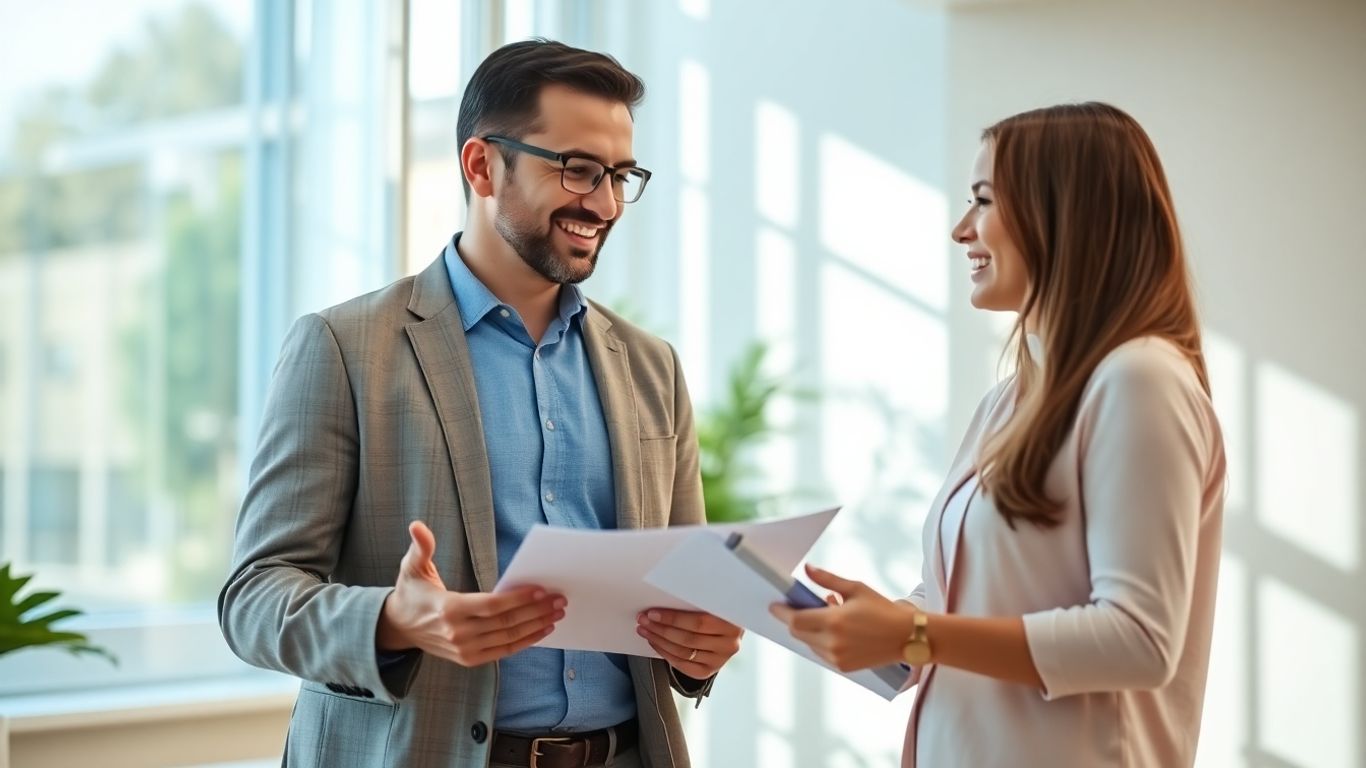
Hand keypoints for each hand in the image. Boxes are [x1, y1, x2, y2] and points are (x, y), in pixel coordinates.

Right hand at [376, 521, 564, 666]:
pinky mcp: (469, 659)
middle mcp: (458, 633)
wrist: (398, 627)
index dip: (517, 599)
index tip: (540, 589)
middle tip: (559, 598)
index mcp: (448, 609)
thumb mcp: (411, 567)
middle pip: (505, 623)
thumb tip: (417, 525)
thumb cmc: (411, 592)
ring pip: (508, 639)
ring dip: (536, 626)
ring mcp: (464, 650)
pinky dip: (525, 642)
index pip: (491, 605)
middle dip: (536, 611)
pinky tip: (543, 630)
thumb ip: (421, 547)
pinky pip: (503, 651)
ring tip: (557, 612)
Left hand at [636, 608, 742, 678]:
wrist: (729, 630)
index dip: (673, 618)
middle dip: (661, 629)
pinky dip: (666, 654)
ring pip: (683, 652)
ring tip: (645, 630)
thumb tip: (665, 597)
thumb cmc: (718, 611)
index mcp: (733, 623)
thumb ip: (697, 602)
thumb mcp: (715, 602)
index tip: (653, 613)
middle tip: (643, 620)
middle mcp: (729, 644)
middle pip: (688, 639)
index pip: (698, 622)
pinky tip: (655, 643)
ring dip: (659, 641)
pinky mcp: (709, 671)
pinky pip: (683, 665)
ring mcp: (720, 660)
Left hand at [769, 564, 916, 672]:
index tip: (774, 605)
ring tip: (824, 614)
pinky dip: (820, 641)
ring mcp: (838, 658)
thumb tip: (807, 568)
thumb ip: (827, 580)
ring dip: (808, 630)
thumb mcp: (856, 589)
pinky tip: (833, 628)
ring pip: (809, 643)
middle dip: (793, 620)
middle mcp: (833, 643)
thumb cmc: (883, 609)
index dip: (782, 613)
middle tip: (795, 607)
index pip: (795, 620)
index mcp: (835, 622)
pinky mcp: (843, 667)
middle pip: (798, 633)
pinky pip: (821, 653)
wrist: (907, 637)